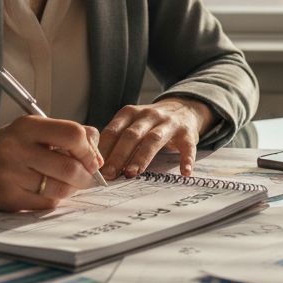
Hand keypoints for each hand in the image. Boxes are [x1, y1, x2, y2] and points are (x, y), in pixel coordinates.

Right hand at [0, 116, 104, 210]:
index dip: (89, 150)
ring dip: (70, 190)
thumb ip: (67, 135)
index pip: (73, 134)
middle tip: (85, 178)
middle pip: (70, 167)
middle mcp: (17, 148)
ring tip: (65, 184)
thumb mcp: (33, 131)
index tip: (92, 160)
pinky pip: (45, 204)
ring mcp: (10, 174)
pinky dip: (53, 200)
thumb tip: (97, 155)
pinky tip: (45, 192)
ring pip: (60, 189)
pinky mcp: (7, 198)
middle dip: (85, 177)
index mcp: (28, 127)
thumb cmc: (9, 147)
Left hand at [98, 98, 214, 179]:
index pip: (114, 131)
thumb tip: (96, 165)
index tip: (96, 168)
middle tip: (110, 174)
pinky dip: (186, 159)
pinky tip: (184, 172)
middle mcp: (148, 115)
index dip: (104, 149)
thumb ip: (117, 140)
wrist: (183, 108)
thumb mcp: (132, 123)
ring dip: (141, 157)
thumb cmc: (150, 123)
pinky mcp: (187, 133)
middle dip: (119, 155)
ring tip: (132, 173)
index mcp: (130, 113)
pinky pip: (186, 146)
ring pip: (153, 140)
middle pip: (131, 135)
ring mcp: (168, 123)